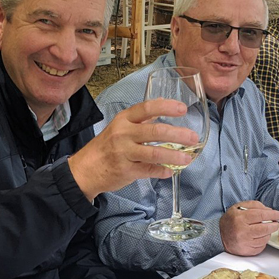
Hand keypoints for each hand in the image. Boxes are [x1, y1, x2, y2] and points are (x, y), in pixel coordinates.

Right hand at [69, 99, 199, 198]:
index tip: (183, 109)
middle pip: (155, 131)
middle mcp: (123, 134)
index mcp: (124, 119)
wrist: (85, 169)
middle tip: (193, 137)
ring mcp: (124, 153)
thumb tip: (164, 110)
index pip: (147, 108)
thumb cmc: (106, 147)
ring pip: (154, 153)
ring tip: (187, 158)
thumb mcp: (119, 127)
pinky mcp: (126, 170)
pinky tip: (170, 171)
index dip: (167, 107)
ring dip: (174, 156)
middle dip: (178, 134)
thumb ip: (141, 120)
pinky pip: (149, 170)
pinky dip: (162, 171)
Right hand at [219, 201, 278, 255]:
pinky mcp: (246, 251)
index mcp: (240, 218)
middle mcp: (242, 231)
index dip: (273, 215)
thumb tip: (269, 211)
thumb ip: (254, 205)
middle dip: (274, 225)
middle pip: (265, 229)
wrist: (219, 235)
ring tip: (264, 230)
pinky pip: (261, 247)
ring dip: (268, 233)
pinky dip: (263, 241)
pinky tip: (258, 237)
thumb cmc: (230, 221)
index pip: (261, 215)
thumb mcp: (238, 207)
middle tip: (275, 223)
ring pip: (265, 238)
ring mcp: (244, 243)